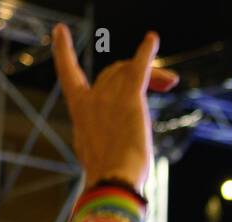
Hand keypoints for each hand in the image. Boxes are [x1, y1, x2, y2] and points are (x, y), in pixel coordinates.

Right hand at [51, 25, 177, 189]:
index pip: (69, 75)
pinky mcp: (130, 100)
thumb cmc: (106, 176)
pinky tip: (152, 40)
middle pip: (113, 71)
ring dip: (152, 71)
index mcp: (79, 111)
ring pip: (129, 70)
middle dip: (135, 72)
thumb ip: (98, 141)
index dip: (64, 52)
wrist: (112, 180)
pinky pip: (139, 69)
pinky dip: (146, 52)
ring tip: (170, 82)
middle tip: (163, 84)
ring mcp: (109, 96)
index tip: (61, 31)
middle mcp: (91, 98)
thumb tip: (102, 152)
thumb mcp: (95, 153)